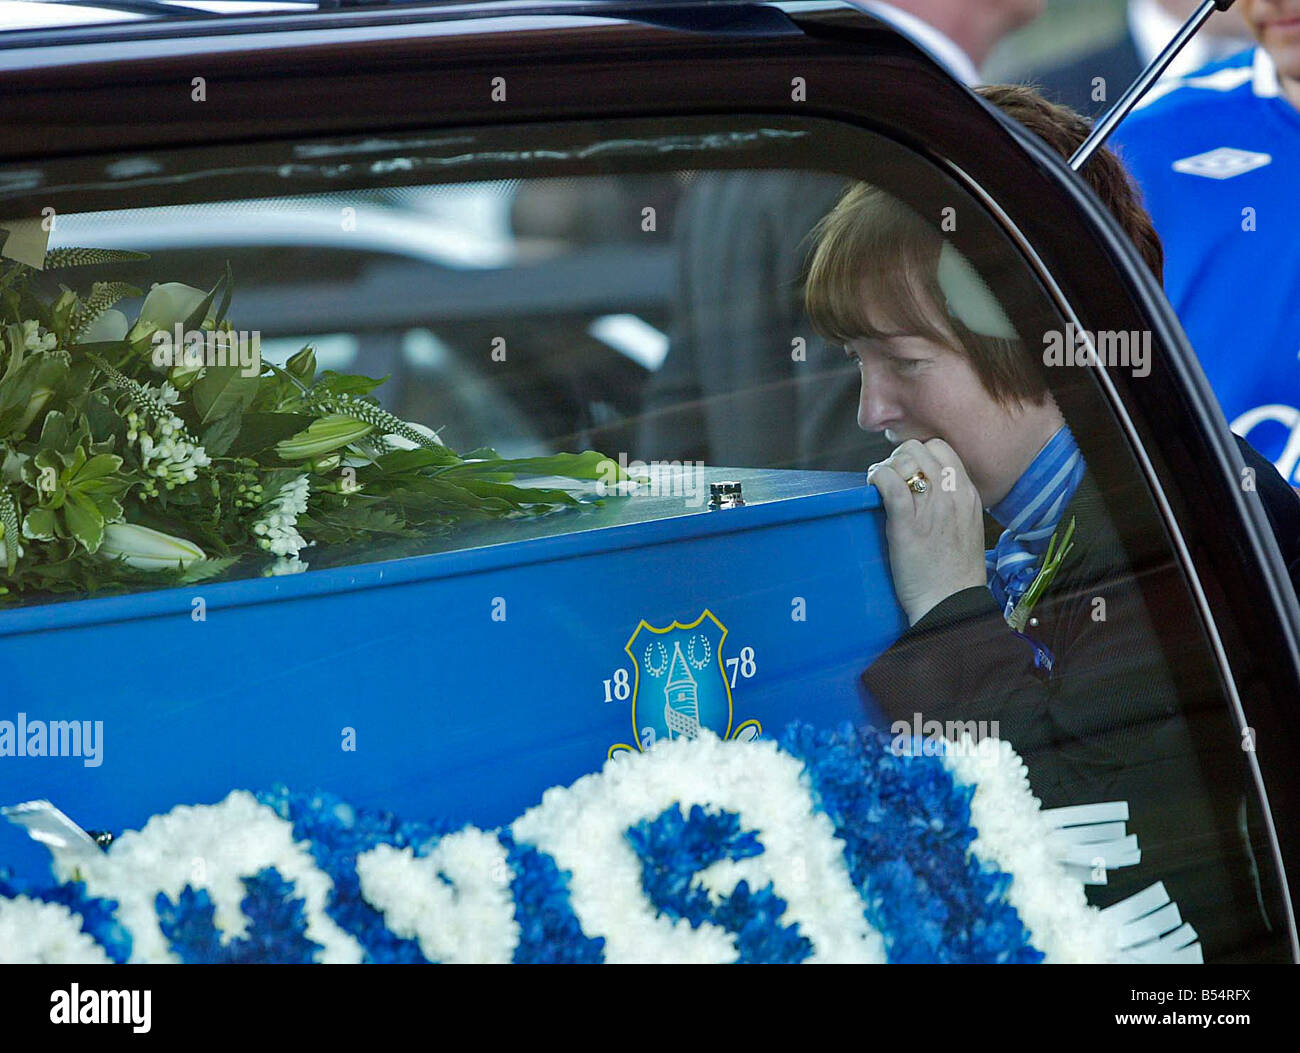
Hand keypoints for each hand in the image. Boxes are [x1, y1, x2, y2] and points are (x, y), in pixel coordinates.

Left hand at [867, 438, 987, 625]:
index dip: (918, 453)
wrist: (951, 603)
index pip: (941, 448)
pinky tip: (871, 486)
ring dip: (885, 467)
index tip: (906, 470)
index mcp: (968, 493)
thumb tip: (926, 485)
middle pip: (920, 448)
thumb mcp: (966, 526)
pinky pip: (889, 482)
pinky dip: (876, 477)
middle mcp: (952, 494)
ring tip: (879, 486)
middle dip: (899, 458)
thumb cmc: (954, 572)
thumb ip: (952, 502)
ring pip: (904, 460)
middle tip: (890, 479)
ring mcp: (931, 508)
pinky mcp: (907, 524)